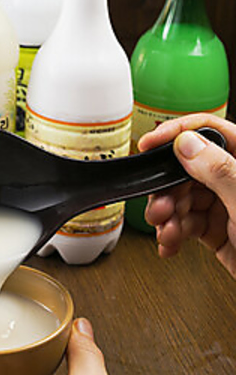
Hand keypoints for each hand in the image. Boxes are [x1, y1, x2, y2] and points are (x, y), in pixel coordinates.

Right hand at [139, 113, 235, 277]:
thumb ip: (218, 170)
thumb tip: (186, 143)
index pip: (208, 131)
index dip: (175, 134)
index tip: (149, 144)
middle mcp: (233, 180)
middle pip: (184, 171)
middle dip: (166, 192)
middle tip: (160, 208)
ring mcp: (224, 204)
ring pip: (180, 200)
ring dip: (166, 218)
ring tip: (167, 232)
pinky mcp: (216, 229)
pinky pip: (184, 224)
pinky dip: (171, 234)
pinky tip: (170, 242)